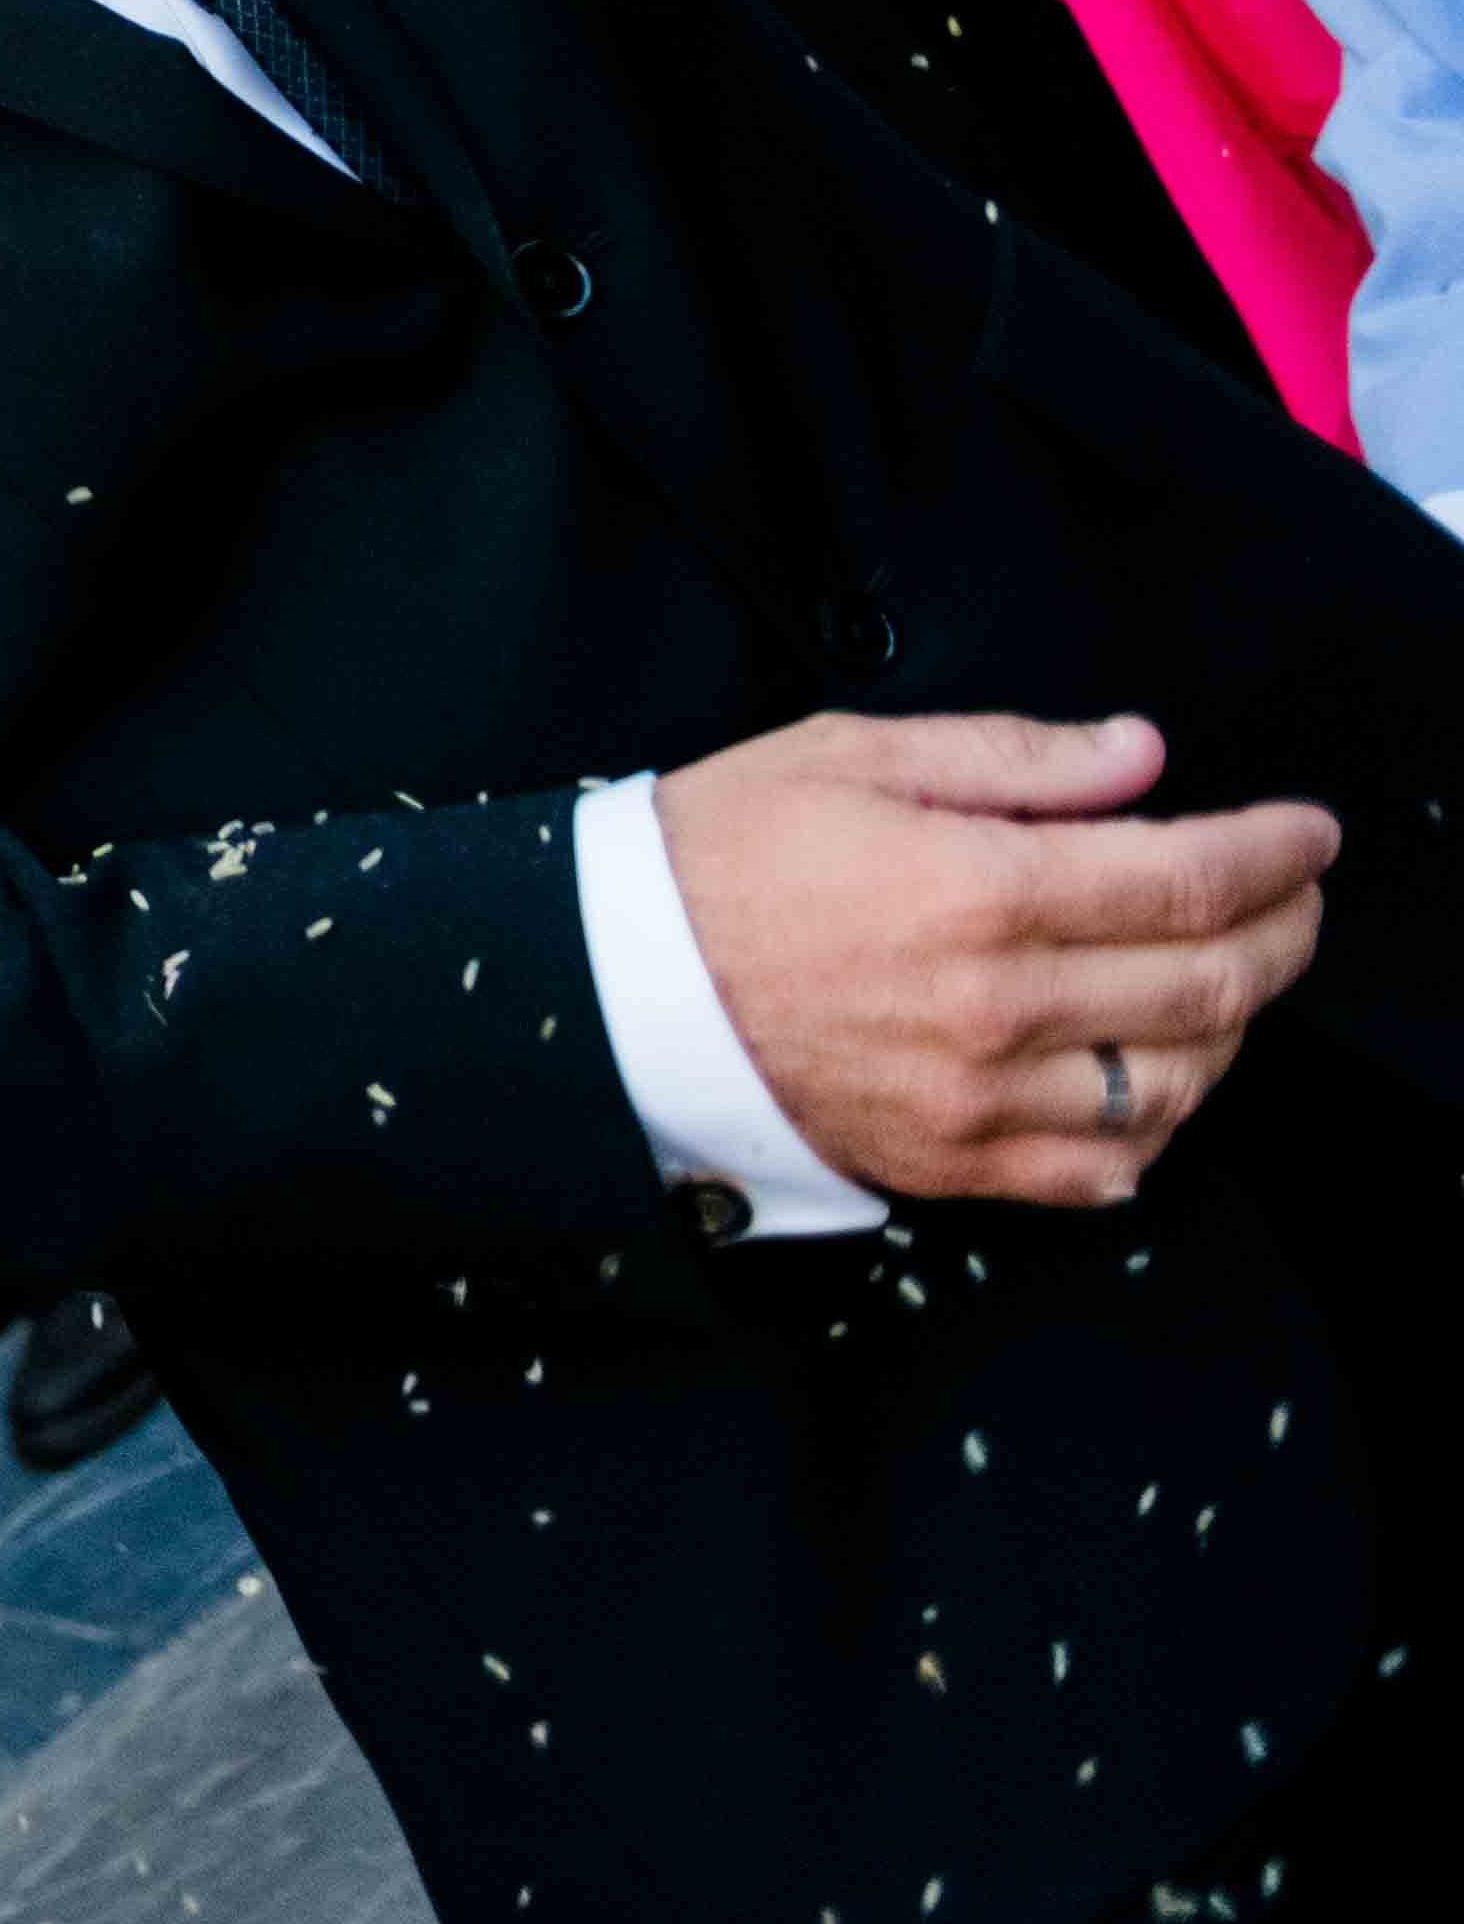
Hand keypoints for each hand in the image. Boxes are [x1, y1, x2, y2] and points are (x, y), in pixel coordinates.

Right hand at [656, 712, 1334, 1206]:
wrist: (615, 983)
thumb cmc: (720, 853)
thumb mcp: (847, 756)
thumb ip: (1009, 756)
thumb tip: (1142, 757)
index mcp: (974, 887)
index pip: (1189, 877)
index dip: (1276, 853)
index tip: (1309, 833)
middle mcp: (994, 1002)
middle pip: (1211, 981)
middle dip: (1285, 931)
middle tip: (1295, 895)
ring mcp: (979, 1096)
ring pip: (1180, 1079)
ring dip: (1236, 1024)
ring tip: (1227, 974)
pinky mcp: (953, 1159)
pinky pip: (1107, 1167)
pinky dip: (1160, 1124)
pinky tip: (1154, 1072)